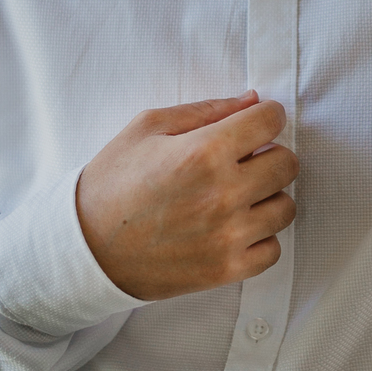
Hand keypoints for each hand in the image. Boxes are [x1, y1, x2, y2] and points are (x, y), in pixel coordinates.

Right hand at [76, 91, 297, 300]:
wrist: (83, 249)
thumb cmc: (113, 182)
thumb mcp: (148, 128)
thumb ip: (207, 110)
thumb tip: (252, 100)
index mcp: (204, 152)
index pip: (271, 120)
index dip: (265, 117)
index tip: (254, 124)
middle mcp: (223, 194)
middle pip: (288, 163)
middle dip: (269, 155)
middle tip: (243, 161)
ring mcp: (228, 235)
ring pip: (285, 207)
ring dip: (267, 197)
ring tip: (236, 196)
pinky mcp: (226, 270)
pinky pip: (273, 249)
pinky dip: (260, 238)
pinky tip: (234, 227)